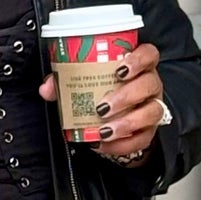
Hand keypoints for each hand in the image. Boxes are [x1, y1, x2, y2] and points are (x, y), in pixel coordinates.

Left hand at [39, 41, 166, 163]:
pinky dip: (122, 145)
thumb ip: (64, 81)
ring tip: (104, 130)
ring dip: (127, 123)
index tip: (120, 70)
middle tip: (102, 107)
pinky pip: (143, 139)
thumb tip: (47, 88)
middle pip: (149, 84)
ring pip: (152, 112)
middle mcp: (150, 84)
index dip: (139, 60)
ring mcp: (153, 107)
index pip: (149, 54)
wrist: (112, 118)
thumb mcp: (83, 82)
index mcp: (138, 66)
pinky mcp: (149, 131)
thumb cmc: (101, 91)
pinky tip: (104, 145)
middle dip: (126, 96)